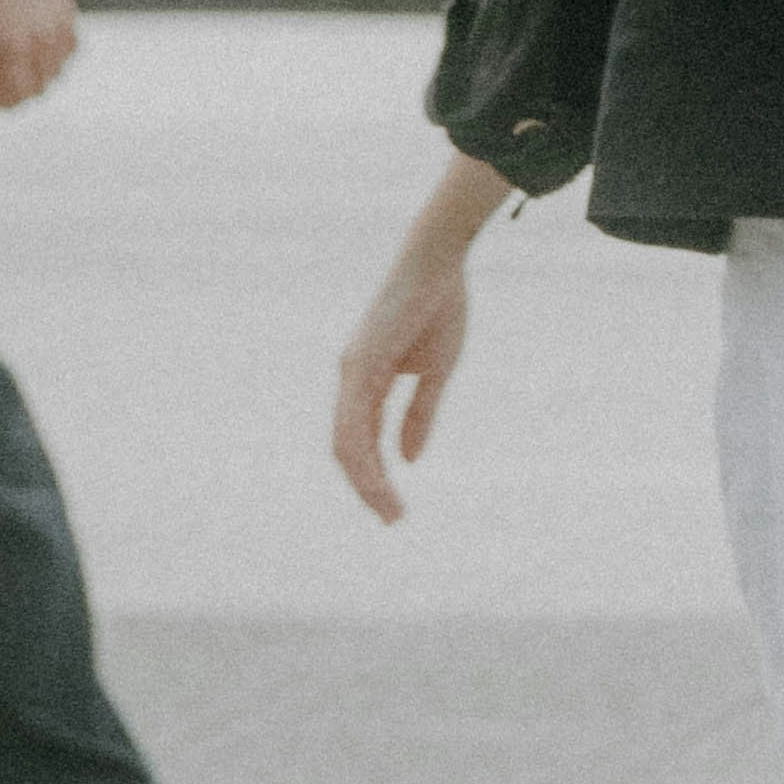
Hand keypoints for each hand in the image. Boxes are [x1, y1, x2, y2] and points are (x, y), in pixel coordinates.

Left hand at [0, 0, 77, 106]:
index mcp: (10, 49)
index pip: (15, 96)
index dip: (3, 103)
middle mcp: (38, 41)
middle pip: (39, 87)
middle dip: (20, 90)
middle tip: (7, 83)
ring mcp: (57, 27)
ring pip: (58, 69)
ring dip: (41, 72)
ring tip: (24, 64)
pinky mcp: (68, 12)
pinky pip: (71, 46)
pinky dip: (57, 52)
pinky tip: (42, 46)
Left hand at [332, 152, 511, 521]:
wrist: (437, 263)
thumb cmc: (437, 307)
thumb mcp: (433, 372)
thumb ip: (419, 414)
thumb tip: (408, 460)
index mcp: (366, 382)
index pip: (362, 442)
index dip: (376, 478)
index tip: (395, 509)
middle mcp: (350, 380)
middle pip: (348, 450)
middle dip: (367, 490)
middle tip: (392, 520)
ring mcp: (351, 372)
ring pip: (346, 444)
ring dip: (366, 483)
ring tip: (389, 511)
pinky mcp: (359, 364)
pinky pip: (354, 421)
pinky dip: (364, 455)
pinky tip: (378, 478)